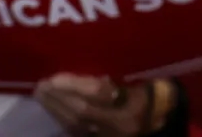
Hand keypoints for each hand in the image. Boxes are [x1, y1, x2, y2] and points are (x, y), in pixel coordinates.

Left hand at [34, 75, 155, 135]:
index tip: (54, 77)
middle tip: (41, 84)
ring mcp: (106, 134)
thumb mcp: (136, 76)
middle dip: (58, 98)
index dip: (73, 86)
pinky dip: (61, 119)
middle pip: (82, 112)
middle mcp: (117, 123)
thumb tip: (79, 70)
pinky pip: (76, 132)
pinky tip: (52, 108)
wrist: (160, 114)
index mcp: (131, 103)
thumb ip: (111, 76)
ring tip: (41, 94)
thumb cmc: (149, 88)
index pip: (97, 96)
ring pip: (75, 125)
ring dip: (55, 108)